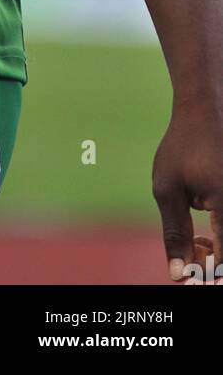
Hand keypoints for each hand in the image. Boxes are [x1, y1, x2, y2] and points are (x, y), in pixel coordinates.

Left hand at [152, 106, 222, 283]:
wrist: (204, 111)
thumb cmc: (182, 147)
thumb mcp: (168, 189)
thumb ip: (175, 233)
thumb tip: (179, 275)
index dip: (207, 274)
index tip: (190, 274)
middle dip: (212, 264)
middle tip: (190, 256)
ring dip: (219, 252)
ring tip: (197, 241)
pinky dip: (222, 235)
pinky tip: (207, 228)